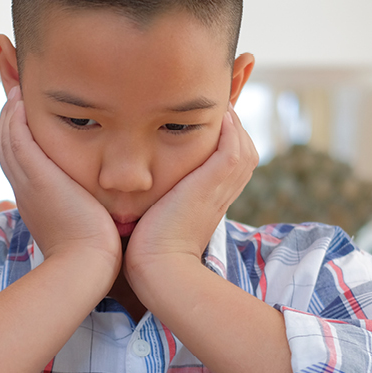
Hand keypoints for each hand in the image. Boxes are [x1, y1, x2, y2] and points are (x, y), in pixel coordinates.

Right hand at [0, 87, 121, 277]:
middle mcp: (25, 188)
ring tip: (19, 89)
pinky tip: (23, 99)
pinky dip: (15, 117)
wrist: (86, 266)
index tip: (30, 116)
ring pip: (6, 138)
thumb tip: (117, 204)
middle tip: (17, 93)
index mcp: (36, 198)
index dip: (20, 136)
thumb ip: (95, 206)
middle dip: (9, 118)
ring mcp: (27, 182)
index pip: (20, 159)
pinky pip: (17, 139)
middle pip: (5, 144)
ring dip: (10, 111)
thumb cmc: (98, 252)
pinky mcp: (36, 177)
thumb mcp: (92, 223)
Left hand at [124, 106, 257, 284]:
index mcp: (209, 203)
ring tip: (219, 102)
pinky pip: (233, 147)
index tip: (204, 123)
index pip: (228, 165)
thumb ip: (150, 204)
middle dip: (234, 127)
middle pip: (244, 152)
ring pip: (243, 147)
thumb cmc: (146, 253)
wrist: (158, 270)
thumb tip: (128, 197)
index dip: (223, 143)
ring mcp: (219, 189)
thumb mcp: (152, 221)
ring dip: (233, 123)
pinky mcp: (212, 183)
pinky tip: (219, 111)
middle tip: (218, 104)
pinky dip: (231, 128)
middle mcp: (220, 195)